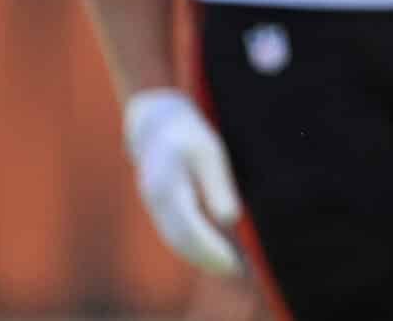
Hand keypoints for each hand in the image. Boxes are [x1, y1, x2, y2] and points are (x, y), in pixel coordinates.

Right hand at [123, 88, 243, 276]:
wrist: (154, 121)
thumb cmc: (187, 131)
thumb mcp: (209, 151)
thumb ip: (217, 185)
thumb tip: (229, 219)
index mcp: (167, 188)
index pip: (190, 230)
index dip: (212, 250)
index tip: (235, 263)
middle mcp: (156, 201)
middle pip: (182, 242)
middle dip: (209, 260)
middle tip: (239, 271)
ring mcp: (153, 205)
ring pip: (177, 241)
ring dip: (201, 257)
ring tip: (232, 266)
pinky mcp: (158, 206)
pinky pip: (175, 233)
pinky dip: (193, 246)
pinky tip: (215, 250)